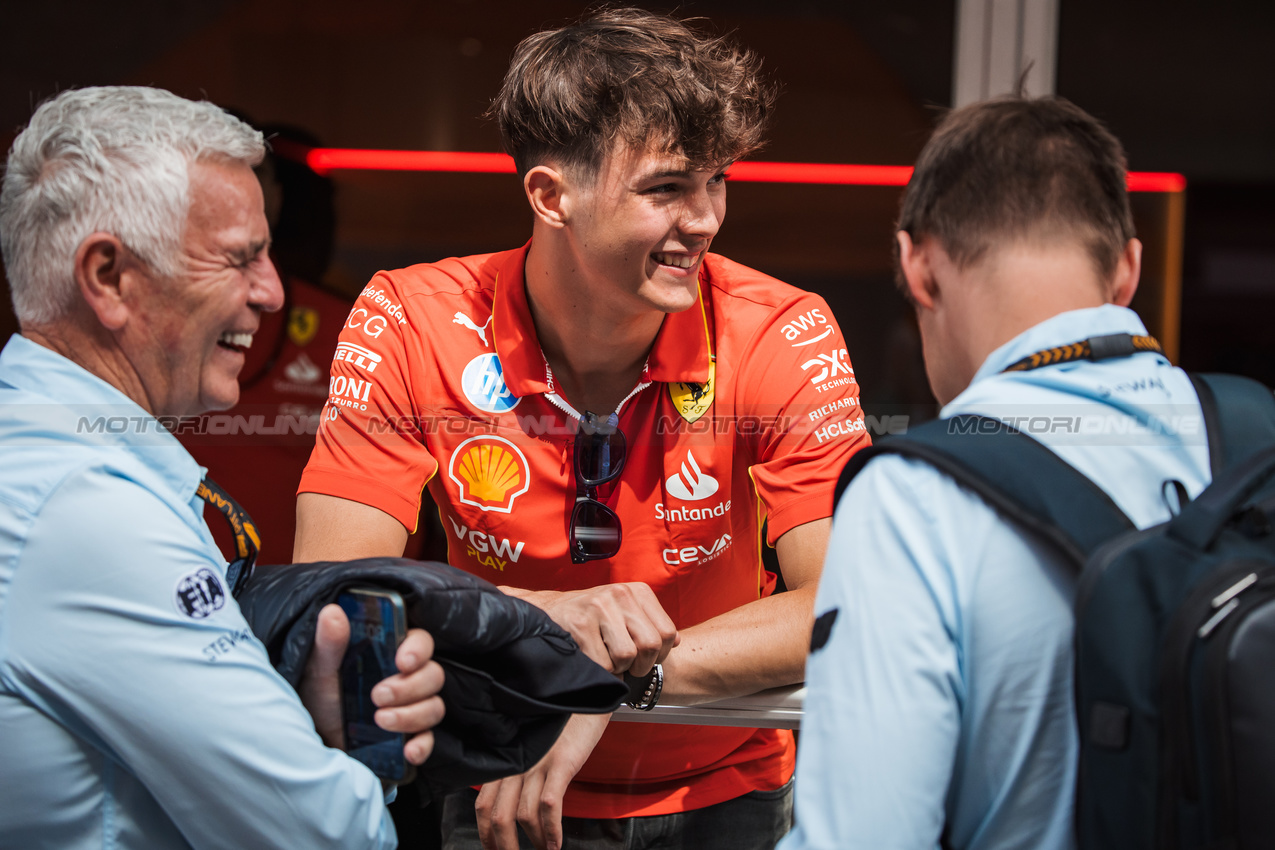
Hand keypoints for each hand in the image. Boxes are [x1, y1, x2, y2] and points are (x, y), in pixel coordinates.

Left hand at [299, 603, 445, 766]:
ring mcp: (412, 708)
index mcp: (390, 653)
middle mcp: (407, 678)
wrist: (312, 743)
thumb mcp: (319, 669)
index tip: (401, 662)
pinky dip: (422, 746)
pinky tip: (407, 751)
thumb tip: (332, 613)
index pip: (421, 642)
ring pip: (434, 707)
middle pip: (433, 675)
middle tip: (378, 695)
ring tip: (380, 720)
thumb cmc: (319, 698)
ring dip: (411, 715)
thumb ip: (329, 644)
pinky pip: (429, 739)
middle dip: (409, 687)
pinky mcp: (409, 737)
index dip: (418, 650)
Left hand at [475, 713, 609, 849]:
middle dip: (504, 847)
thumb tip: (515, 804)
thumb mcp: (533, 745)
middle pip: (497, 816)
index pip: (483, 805)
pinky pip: (549, 805)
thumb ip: (520, 769)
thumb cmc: (561, 720)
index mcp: (508, 760)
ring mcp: (538, 763)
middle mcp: (517, 763)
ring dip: (533, 842)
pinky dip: (551, 830)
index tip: (494, 849)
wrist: (584, 691)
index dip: (485, 834)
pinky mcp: (561, 762)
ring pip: (522, 816)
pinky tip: (555, 842)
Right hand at [530, 583, 678, 674]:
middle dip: (640, 665)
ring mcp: (599, 607)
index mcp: (637, 591)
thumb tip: (676, 642)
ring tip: (606, 657)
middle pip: (651, 645)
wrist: (548, 612)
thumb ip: (651, 625)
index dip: (660, 655)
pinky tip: (591, 657)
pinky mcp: (580, 623)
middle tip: (627, 665)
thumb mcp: (625, 613)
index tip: (645, 658)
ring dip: (617, 667)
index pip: (668, 633)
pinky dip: (599, 670)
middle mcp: (620, 594)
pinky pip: (603, 663)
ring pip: (627, 655)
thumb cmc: (591, 618)